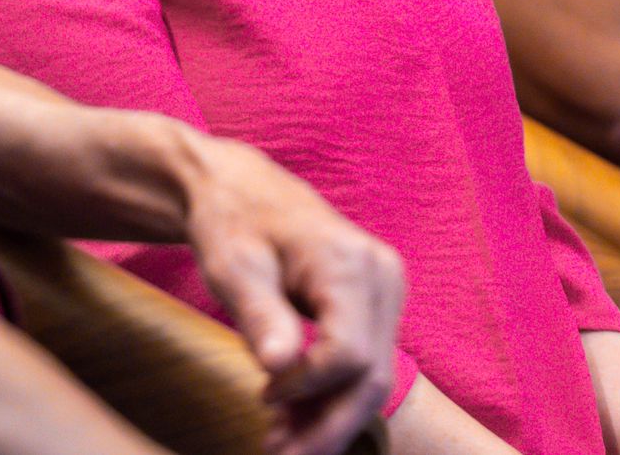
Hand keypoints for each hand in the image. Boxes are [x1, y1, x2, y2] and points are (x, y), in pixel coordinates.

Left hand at [176, 133, 406, 454]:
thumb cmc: (232, 223)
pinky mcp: (378, 300)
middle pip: (372, 375)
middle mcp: (382, 274)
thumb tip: (280, 366)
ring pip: (374, 376)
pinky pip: (366, 361)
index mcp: (349, 262)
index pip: (349, 355)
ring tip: (280, 444)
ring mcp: (386, 287)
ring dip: (331, 419)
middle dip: (328, 427)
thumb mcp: (233, 268)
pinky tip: (295, 417)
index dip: (307, 390)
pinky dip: (333, 395)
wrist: (242, 190)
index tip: (261, 396)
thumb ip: (260, 315)